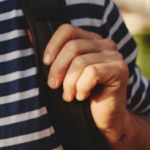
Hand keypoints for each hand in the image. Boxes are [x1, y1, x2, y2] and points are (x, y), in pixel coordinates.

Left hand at [42, 24, 130, 142]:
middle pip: (72, 47)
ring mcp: (115, 56)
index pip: (67, 30)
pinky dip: (82, 87)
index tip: (45, 63)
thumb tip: (29, 34)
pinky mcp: (120, 70)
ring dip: (69, 83)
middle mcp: (106, 44)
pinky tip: (82, 96)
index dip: (53, 45)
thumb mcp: (62, 73)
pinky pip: (92, 73)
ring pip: (81, 61)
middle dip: (58, 69)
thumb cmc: (79, 94)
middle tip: (53, 86)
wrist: (103, 119)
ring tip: (68, 95)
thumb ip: (51, 55)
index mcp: (91, 40)